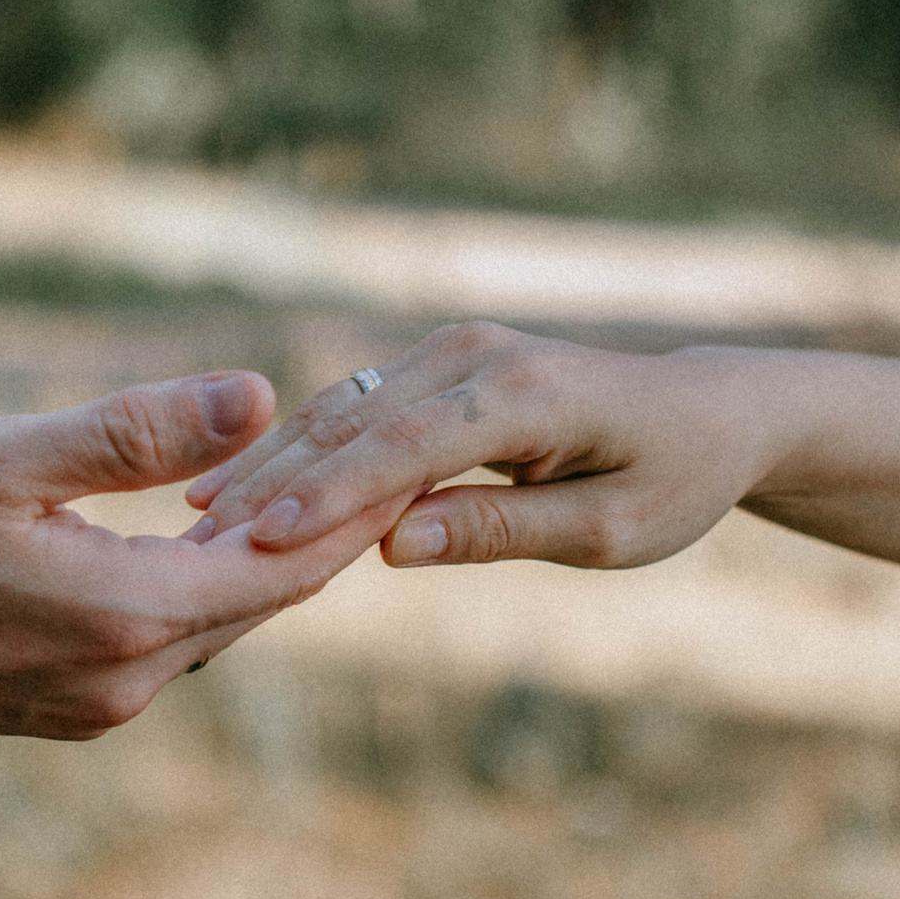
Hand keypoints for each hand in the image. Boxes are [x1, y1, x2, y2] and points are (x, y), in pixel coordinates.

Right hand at [0, 371, 407, 749]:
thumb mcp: (0, 460)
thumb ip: (134, 433)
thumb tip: (259, 396)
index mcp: (130, 617)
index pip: (292, 561)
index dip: (356, 500)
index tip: (405, 443)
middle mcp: (129, 681)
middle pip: (269, 596)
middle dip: (319, 521)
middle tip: (368, 444)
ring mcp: (93, 705)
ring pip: (218, 620)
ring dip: (257, 553)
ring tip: (296, 473)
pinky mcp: (58, 709)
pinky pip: (165, 641)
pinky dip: (197, 583)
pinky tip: (190, 530)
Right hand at [182, 323, 773, 570]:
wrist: (707, 413)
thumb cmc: (674, 480)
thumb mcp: (609, 531)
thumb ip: (500, 532)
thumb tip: (389, 546)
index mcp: (523, 395)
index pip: (403, 448)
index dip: (326, 496)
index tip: (255, 539)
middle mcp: (475, 355)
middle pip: (350, 423)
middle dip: (269, 483)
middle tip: (192, 546)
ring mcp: (449, 351)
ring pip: (337, 412)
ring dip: (266, 466)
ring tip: (192, 521)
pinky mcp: (434, 366)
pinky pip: (353, 412)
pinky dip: (296, 453)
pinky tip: (236, 492)